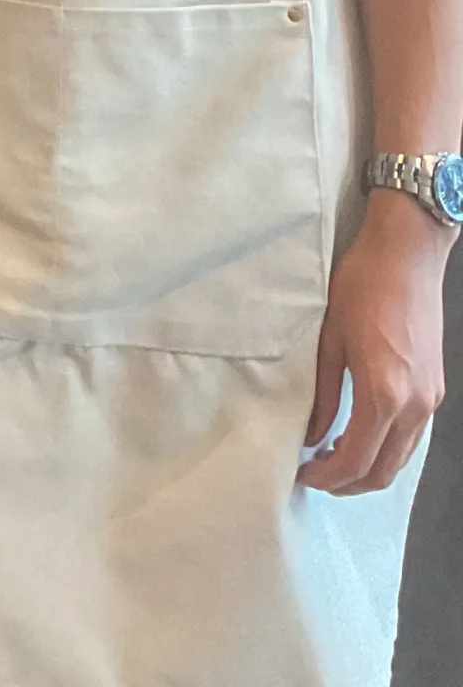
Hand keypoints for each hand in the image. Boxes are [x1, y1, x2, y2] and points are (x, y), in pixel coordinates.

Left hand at [296, 193, 451, 492]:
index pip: (356, 460)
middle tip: (316, 474)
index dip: (327, 477)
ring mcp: (431, 400)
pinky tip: (361, 433)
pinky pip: (412, 437)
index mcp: (384, 394)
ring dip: (369, 467)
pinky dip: (386, 447)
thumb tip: (310, 434)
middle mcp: (415, 406)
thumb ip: (322, 395)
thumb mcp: (329, 339)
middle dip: (348, 483)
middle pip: (383, 470)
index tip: (302, 475)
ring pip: (401, 457)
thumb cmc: (362, 286)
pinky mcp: (435, 388)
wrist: (407, 254)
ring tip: (333, 456)